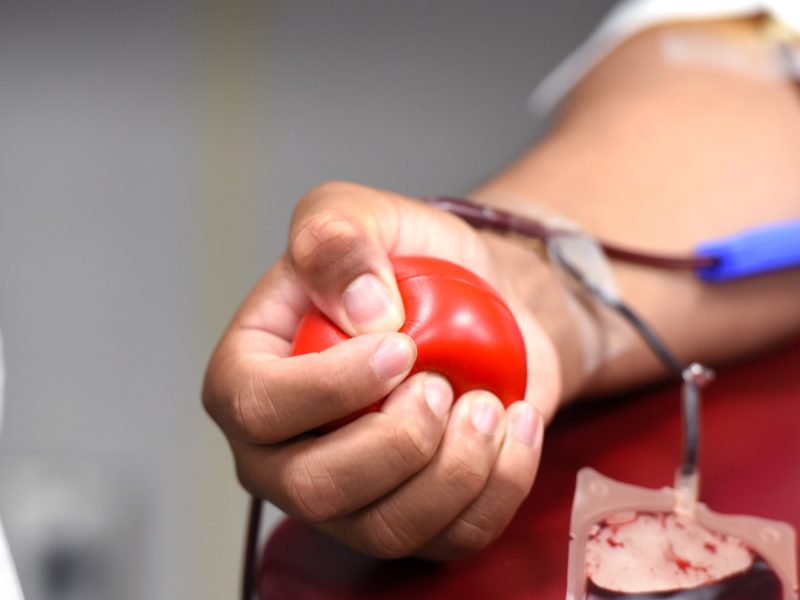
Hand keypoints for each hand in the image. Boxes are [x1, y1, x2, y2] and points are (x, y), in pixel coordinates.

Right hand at [202, 181, 563, 558]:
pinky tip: (516, 428)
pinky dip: (498, 487)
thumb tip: (361, 313)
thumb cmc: (410, 262)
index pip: (255, 408)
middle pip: (314, 489)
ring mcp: (349, 496)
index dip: (329, 387)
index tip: (401, 346)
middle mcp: (283, 451)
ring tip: (486, 405)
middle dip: (396, 441)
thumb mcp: (361, 213)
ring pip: (385, 527)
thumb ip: (335, 237)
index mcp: (248, 377)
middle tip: (443, 385)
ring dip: (454, 469)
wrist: (480, 302)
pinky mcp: (412, 518)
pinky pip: (449, 538)